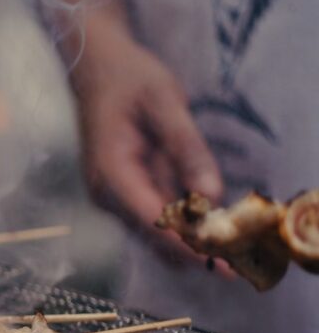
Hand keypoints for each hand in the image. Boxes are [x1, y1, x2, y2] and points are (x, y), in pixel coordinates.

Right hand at [71, 18, 230, 271]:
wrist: (96, 68)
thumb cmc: (129, 78)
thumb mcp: (165, 102)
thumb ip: (187, 148)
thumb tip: (210, 194)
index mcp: (110, 171)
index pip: (150, 219)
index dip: (186, 242)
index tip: (220, 258)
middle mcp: (106, 192)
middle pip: (152, 235)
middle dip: (193, 250)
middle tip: (237, 264)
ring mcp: (112, 195)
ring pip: (154, 232)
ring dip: (191, 241)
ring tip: (233, 251)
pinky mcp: (123, 192)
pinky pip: (155, 216)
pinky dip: (184, 225)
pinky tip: (214, 227)